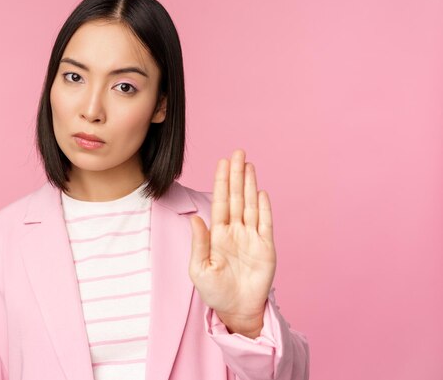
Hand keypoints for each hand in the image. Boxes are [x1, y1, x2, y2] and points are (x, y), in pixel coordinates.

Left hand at [188, 149, 276, 336]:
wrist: (236, 310)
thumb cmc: (215, 292)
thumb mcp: (199, 269)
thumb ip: (199, 243)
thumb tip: (196, 218)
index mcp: (218, 235)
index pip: (220, 202)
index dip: (221, 182)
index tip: (222, 162)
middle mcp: (235, 231)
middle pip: (237, 197)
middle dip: (236, 175)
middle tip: (237, 152)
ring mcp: (251, 238)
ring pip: (251, 205)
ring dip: (250, 185)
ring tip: (248, 165)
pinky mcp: (266, 248)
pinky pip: (265, 224)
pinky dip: (264, 208)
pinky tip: (261, 191)